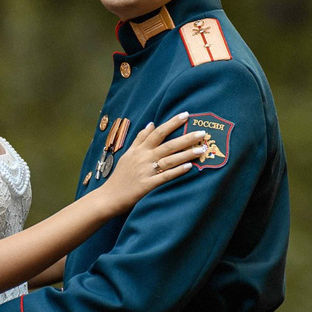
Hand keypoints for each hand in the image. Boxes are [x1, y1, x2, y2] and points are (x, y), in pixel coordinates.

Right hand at [90, 112, 212, 212]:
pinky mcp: (147, 185)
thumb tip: (151, 123)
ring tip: (201, 149)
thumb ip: (140, 139)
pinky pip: (165, 176)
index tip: (186, 115)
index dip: (172, 123)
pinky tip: (189, 167)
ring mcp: (146, 171)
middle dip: (186, 137)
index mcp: (139, 150)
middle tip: (202, 132)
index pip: (158, 132)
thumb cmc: (120, 176)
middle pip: (168, 144)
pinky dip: (177, 171)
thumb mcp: (128, 154)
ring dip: (186, 154)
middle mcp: (144, 158)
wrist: (109, 197)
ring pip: (169, 159)